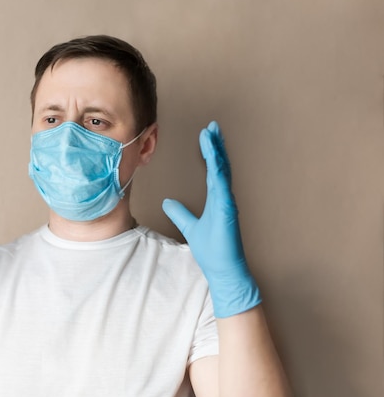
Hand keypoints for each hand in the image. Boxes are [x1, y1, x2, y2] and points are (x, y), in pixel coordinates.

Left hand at [162, 121, 260, 317]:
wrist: (223, 270)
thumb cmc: (213, 250)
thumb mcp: (190, 227)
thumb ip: (180, 213)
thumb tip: (168, 202)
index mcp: (217, 199)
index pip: (213, 170)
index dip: (211, 152)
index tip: (207, 135)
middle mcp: (224, 197)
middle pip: (220, 166)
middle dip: (216, 145)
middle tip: (212, 126)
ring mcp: (227, 203)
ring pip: (222, 171)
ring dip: (217, 152)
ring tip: (212, 134)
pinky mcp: (228, 210)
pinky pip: (223, 186)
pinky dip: (219, 170)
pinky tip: (216, 157)